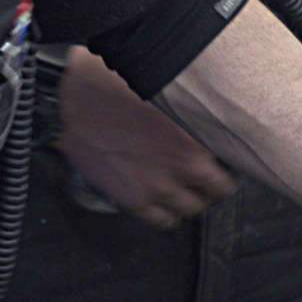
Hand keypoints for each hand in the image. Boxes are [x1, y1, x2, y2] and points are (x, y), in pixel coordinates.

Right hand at [58, 48, 235, 226]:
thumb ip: (191, 100)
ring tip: (184, 186)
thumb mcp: (166, 82)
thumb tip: (207, 98)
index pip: (233, 160)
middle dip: (212, 179)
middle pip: (217, 190)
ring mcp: (158, 187)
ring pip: (193, 208)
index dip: (228, 157)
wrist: (68, 100)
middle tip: (204, 169)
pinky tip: (165, 201)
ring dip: (192, 197)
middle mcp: (182, 166)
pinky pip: (163, 221)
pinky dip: (168, 213)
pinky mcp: (133, 199)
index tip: (223, 153)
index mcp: (196, 135)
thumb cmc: (112, 81)